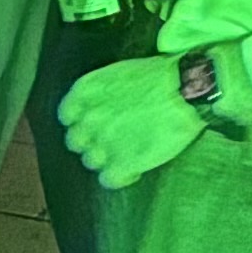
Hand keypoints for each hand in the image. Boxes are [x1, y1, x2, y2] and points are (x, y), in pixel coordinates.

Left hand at [61, 55, 204, 186]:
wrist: (185, 91)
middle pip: (76, 142)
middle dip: (92, 141)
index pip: (66, 116)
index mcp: (84, 93)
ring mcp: (103, 144)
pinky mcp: (123, 164)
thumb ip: (101, 93)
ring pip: (91, 161)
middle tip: (113, 139)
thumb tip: (101, 106)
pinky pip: (109, 180)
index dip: (80, 121)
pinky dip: (120, 177)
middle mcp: (87, 119)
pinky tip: (134, 170)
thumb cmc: (158, 76)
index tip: (95, 123)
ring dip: (106, 159)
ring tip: (127, 155)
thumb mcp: (118, 72)